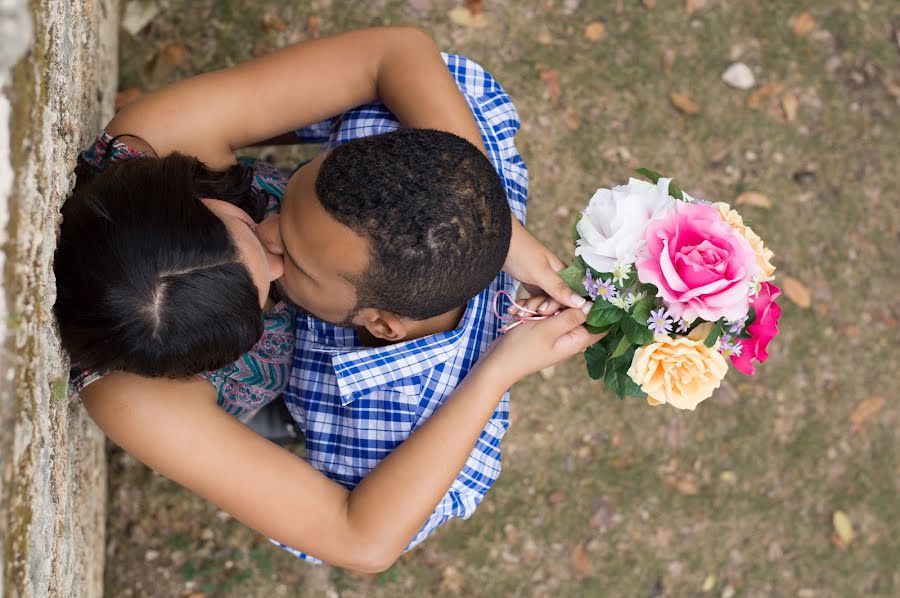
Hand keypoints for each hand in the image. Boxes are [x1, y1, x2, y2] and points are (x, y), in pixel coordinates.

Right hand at [482, 304, 605, 388]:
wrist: (497, 362)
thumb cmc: (522, 348)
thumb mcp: (548, 329)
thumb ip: (572, 317)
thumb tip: (593, 306)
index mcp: (576, 340)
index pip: (601, 325)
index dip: (599, 308)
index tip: (590, 293)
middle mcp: (569, 336)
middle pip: (576, 310)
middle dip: (559, 302)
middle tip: (542, 309)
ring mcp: (555, 332)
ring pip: (558, 307)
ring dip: (542, 304)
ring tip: (527, 311)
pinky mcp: (543, 328)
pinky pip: (544, 312)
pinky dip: (533, 309)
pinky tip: (520, 313)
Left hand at [504, 218, 585, 311]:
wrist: (497, 241)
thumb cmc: (521, 252)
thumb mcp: (540, 273)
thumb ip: (559, 288)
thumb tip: (583, 303)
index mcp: (564, 273)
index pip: (571, 297)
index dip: (561, 307)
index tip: (545, 311)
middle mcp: (557, 278)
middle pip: (557, 302)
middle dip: (543, 308)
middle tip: (529, 311)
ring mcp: (544, 281)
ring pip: (545, 302)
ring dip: (532, 308)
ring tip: (519, 311)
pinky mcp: (533, 284)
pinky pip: (534, 300)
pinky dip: (526, 305)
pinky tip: (515, 310)